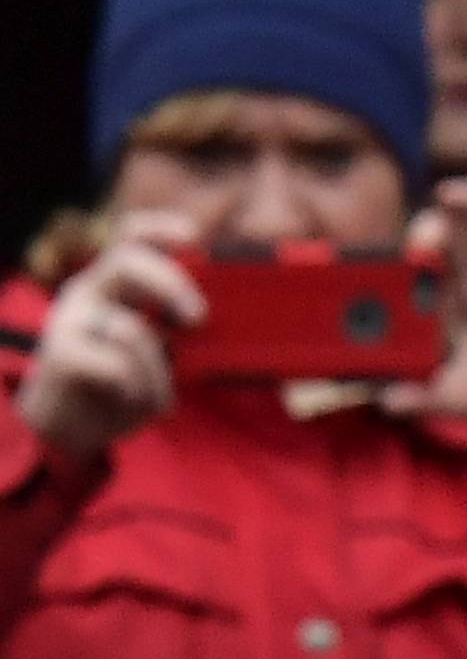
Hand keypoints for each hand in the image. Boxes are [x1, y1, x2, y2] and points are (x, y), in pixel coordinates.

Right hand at [16, 212, 204, 463]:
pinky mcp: (60, 353)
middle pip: (126, 261)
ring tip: (146, 397)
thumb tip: (213, 320)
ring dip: (155, 376)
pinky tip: (123, 400)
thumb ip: (175, 333)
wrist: (65, 429)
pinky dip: (135, 391)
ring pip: (132, 330)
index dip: (160, 230)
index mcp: (112, 285)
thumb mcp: (155, 357)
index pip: (130, 238)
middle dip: (170, 284)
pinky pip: (118, 367)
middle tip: (199, 317)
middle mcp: (87, 292)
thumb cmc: (117, 389)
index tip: (193, 236)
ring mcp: (69, 320)